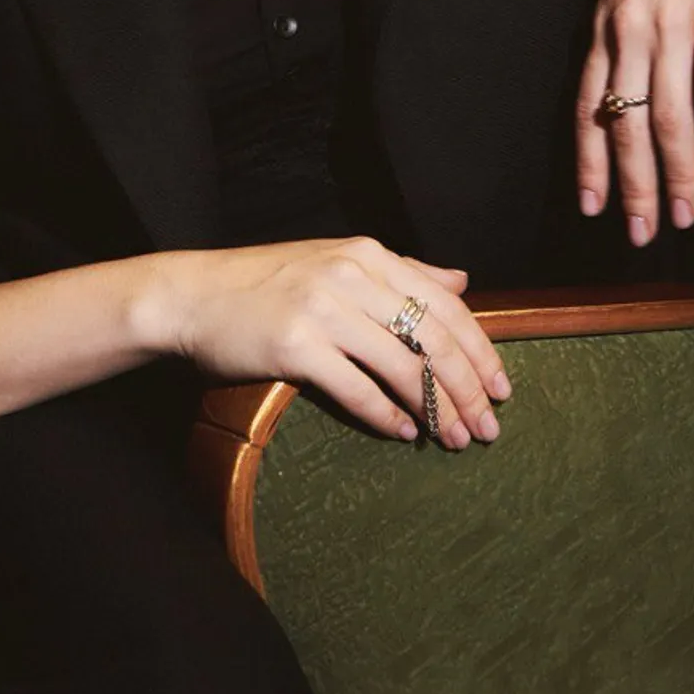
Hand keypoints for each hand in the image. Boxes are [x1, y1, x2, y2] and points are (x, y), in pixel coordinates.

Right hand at [159, 236, 512, 449]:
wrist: (192, 295)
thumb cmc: (266, 283)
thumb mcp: (336, 262)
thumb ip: (402, 272)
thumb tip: (462, 279)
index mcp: (368, 254)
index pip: (446, 304)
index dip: (481, 350)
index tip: (502, 388)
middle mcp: (351, 275)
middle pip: (433, 338)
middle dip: (468, 388)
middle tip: (488, 427)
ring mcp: (323, 309)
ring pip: (403, 365)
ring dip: (436, 409)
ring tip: (454, 439)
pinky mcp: (295, 345)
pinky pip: (356, 387)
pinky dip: (385, 414)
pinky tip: (403, 433)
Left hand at [574, 0, 693, 244]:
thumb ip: (621, 33)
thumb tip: (624, 85)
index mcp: (603, 28)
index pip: (587, 107)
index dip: (590, 161)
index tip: (592, 206)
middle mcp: (629, 34)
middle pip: (626, 125)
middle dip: (631, 186)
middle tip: (639, 233)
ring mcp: (671, 30)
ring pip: (669, 120)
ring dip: (677, 175)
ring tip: (685, 216)